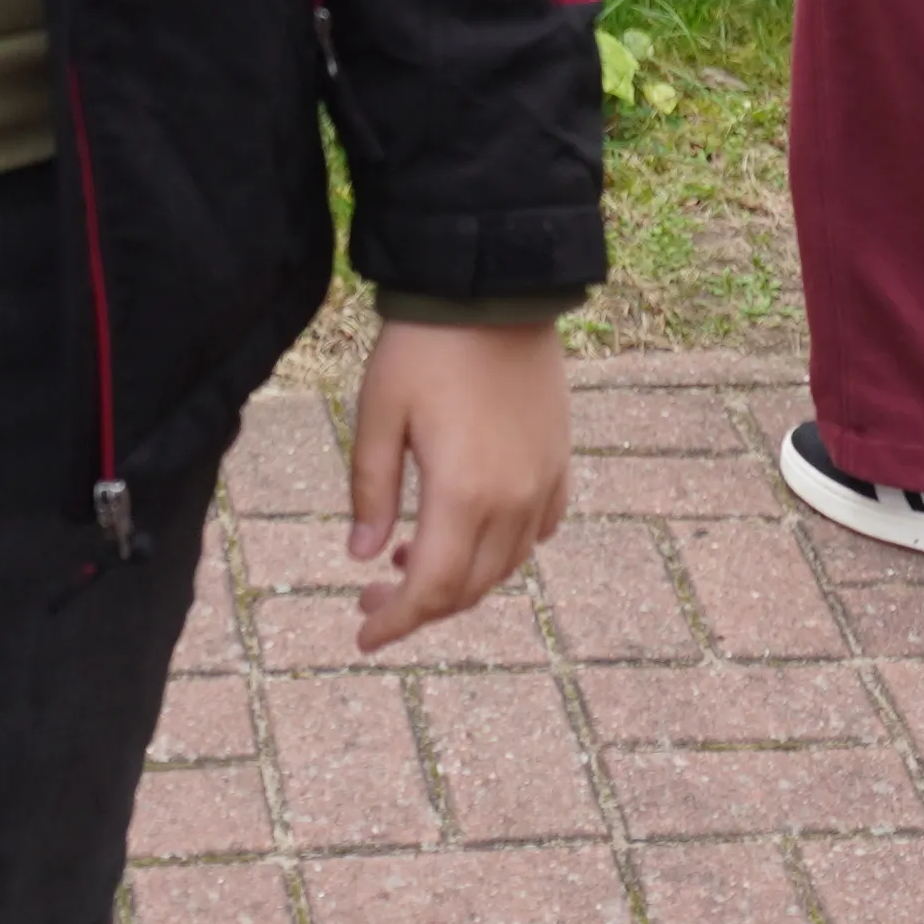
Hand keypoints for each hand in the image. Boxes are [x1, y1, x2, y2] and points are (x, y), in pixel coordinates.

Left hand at [346, 317, 571, 648]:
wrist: (492, 288)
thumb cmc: (425, 347)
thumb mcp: (378, 415)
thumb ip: (371, 490)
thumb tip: (364, 557)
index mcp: (464, 494)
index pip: (431, 589)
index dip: (396, 622)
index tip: (363, 636)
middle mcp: (513, 500)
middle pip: (471, 588)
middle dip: (421, 608)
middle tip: (373, 598)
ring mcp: (544, 481)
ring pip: (507, 565)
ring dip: (462, 579)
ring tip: (413, 558)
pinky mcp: (560, 458)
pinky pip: (541, 528)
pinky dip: (507, 549)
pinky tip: (477, 532)